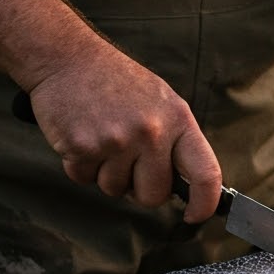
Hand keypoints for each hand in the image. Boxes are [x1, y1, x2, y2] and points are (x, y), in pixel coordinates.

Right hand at [25, 38, 222, 220]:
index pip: (206, 173)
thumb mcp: (160, 100)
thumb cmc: (114, 80)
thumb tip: (185, 184)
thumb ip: (174, 139)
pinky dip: (79, 166)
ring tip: (101, 137)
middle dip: (139, 188)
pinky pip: (84, 180)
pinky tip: (81, 136)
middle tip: (125, 160)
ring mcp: (117, 141)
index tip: (195, 215)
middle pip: (154, 195)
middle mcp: (151, 132)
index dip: (204, 203)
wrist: (67, 57)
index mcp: (177, 119)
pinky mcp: (83, 148)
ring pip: (115, 190)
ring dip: (105, 173)